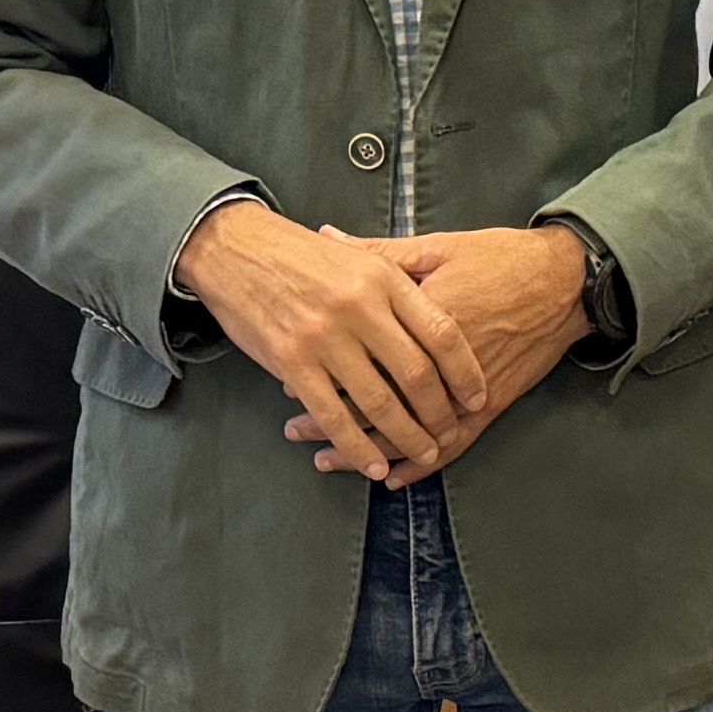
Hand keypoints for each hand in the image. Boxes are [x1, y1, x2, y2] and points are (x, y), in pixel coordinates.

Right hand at [182, 199, 488, 484]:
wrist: (234, 248)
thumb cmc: (300, 253)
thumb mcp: (358, 253)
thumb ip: (400, 276)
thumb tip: (445, 300)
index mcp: (383, 280)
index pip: (441, 333)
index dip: (466, 371)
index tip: (478, 396)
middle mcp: (359, 309)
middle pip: (416, 373)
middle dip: (440, 412)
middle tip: (451, 432)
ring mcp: (324, 338)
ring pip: (378, 400)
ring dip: (406, 435)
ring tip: (424, 453)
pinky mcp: (292, 362)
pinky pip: (333, 414)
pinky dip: (356, 445)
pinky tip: (373, 464)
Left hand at [279, 223, 591, 477]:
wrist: (567, 281)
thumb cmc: (501, 257)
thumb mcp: (437, 247)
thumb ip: (379, 252)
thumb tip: (326, 236)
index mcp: (423, 318)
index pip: (363, 353)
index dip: (325, 369)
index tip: (291, 375)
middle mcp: (443, 363)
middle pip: (378, 401)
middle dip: (332, 419)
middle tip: (295, 426)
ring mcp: (468, 391)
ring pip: (409, 433)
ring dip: (366, 451)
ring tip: (327, 458)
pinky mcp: (492, 406)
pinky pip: (452, 445)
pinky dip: (420, 467)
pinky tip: (390, 479)